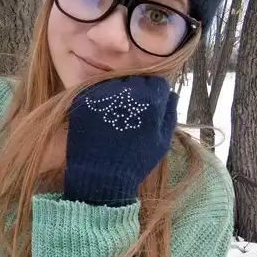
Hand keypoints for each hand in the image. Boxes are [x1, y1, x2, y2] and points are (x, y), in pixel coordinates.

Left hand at [64, 76, 177, 205]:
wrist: (100, 175)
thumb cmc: (135, 162)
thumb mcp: (162, 142)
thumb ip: (170, 114)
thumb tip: (171, 94)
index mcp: (150, 100)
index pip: (157, 83)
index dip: (155, 95)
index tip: (149, 107)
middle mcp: (127, 90)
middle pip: (136, 80)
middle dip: (136, 92)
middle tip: (131, 112)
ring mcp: (104, 92)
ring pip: (116, 83)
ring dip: (118, 94)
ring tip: (115, 116)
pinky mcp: (85, 98)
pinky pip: (97, 91)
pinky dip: (101, 100)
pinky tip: (101, 118)